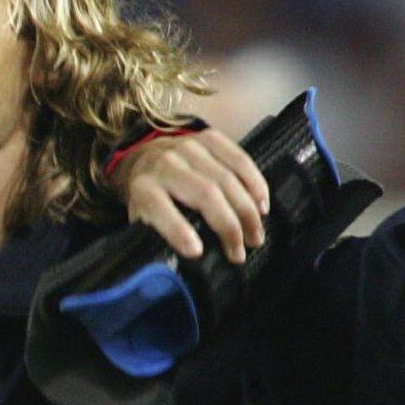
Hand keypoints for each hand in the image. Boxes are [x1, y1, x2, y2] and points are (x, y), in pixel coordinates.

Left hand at [120, 128, 269, 264]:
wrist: (146, 159)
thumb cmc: (151, 198)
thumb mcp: (142, 219)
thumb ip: (155, 236)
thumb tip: (176, 266)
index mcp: (143, 188)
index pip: (159, 208)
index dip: (178, 230)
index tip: (197, 252)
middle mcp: (165, 164)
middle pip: (205, 193)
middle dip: (228, 226)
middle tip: (241, 252)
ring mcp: (188, 147)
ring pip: (227, 178)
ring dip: (247, 211)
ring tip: (256, 236)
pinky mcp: (208, 138)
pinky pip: (239, 158)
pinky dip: (255, 183)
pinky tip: (262, 206)